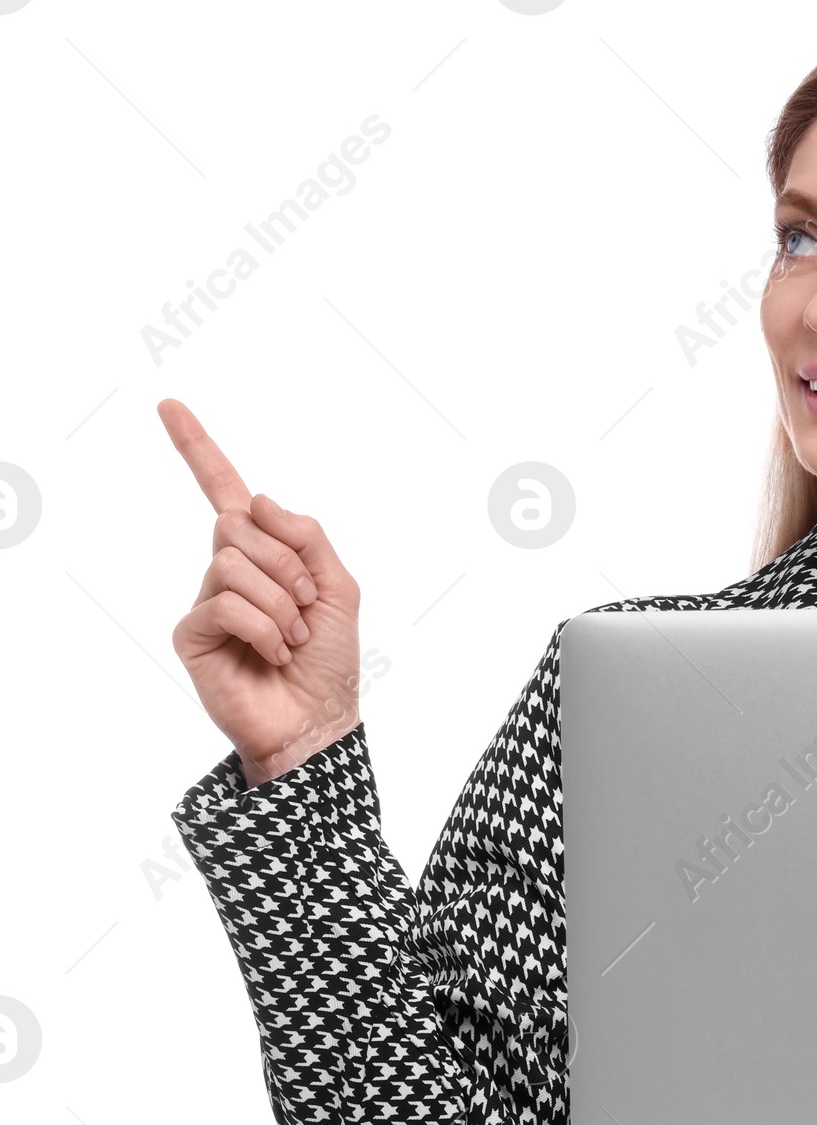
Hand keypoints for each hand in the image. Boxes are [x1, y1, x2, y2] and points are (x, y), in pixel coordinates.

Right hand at [162, 399, 363, 785]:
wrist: (318, 719)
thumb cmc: (329, 660)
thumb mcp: (339, 587)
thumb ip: (307, 536)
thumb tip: (257, 500)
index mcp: (264, 553)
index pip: (227, 491)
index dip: (199, 449)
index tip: (169, 405)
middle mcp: (228, 569)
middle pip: (238, 521)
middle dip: (285, 561)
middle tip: (305, 605)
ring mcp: (207, 599)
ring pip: (233, 560)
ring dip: (280, 601)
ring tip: (291, 637)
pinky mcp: (192, 631)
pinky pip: (225, 601)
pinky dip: (263, 626)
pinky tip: (272, 653)